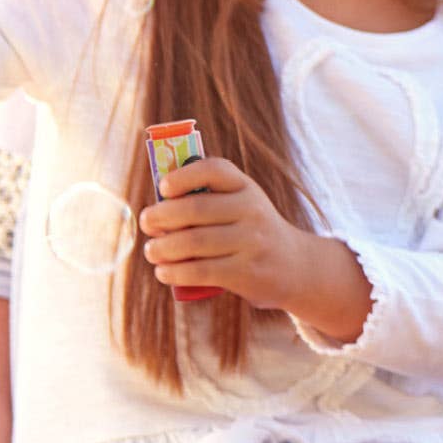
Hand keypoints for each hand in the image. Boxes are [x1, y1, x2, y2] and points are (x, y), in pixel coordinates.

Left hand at [138, 155, 365, 332]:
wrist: (295, 265)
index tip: (163, 188)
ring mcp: (252, 242)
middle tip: (147, 224)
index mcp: (246, 187)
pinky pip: (200, 271)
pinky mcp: (247, 272)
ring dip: (160, 248)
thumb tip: (154, 208)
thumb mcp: (241, 206)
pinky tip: (163, 272)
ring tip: (152, 251)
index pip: (213, 170)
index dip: (182, 175)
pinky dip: (173, 272)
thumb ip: (207, 200)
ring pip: (192, 242)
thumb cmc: (251, 232)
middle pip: (194, 209)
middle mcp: (252, 210)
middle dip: (159, 216)